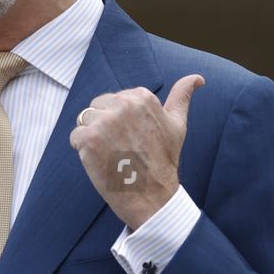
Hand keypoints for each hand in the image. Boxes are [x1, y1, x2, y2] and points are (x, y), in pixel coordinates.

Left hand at [69, 74, 202, 229]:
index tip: (134, 138)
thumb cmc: (163, 160)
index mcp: (142, 97)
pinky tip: (101, 161)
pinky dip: (83, 150)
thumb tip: (198, 79)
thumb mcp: (177, 124)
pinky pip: (76, 137)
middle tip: (122, 148)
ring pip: (84, 121)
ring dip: (92, 138)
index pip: (114, 100)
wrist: (151, 195)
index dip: (120, 121)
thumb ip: (182, 97)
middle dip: (104, 126)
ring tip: (112, 154)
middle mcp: (123, 104)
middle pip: (97, 107)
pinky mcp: (88, 138)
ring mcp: (104, 121)